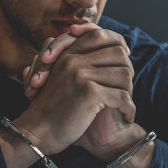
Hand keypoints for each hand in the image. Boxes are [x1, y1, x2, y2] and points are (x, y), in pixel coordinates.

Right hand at [14, 25, 135, 156]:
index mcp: (67, 54)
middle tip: (127, 89)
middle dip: (128, 71)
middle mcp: (74, 59)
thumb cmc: (50, 110)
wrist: (37, 132)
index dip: (118, 46)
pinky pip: (122, 96)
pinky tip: (127, 117)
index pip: (100, 34)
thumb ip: (75, 64)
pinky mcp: (89, 92)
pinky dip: (129, 108)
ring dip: (130, 91)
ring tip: (126, 104)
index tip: (125, 62)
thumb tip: (99, 54)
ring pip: (124, 74)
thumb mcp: (59, 80)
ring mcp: (81, 74)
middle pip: (118, 53)